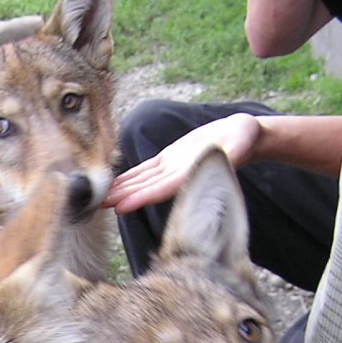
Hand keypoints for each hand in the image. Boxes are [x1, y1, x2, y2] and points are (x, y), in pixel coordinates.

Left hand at [104, 113, 261, 214]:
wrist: (245, 136)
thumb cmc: (244, 142)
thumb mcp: (236, 147)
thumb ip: (226, 155)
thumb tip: (217, 155)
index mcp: (190, 177)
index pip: (160, 190)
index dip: (139, 198)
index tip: (119, 207)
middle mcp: (176, 177)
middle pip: (143, 189)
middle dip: (121, 198)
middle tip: (96, 206)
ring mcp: (170, 170)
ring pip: (140, 182)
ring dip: (120, 190)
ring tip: (98, 199)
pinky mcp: (167, 161)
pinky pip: (144, 171)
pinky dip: (128, 177)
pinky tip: (113, 184)